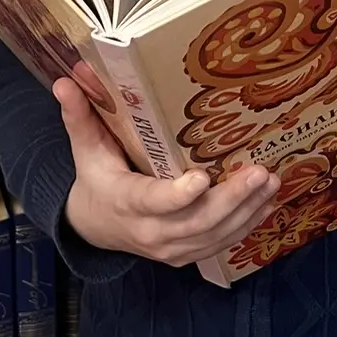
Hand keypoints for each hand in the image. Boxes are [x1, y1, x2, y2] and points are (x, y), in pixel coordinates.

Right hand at [56, 76, 279, 267]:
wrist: (95, 229)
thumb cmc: (97, 179)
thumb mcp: (86, 148)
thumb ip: (80, 116)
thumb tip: (64, 81)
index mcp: (126, 202)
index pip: (154, 202)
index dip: (177, 196)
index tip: (201, 178)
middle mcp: (150, 232)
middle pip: (195, 222)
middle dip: (231, 199)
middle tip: (260, 172)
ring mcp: (170, 248)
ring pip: (214, 236)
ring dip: (247, 211)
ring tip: (272, 182)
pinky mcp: (186, 255)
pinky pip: (220, 244)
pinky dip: (247, 226)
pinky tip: (268, 204)